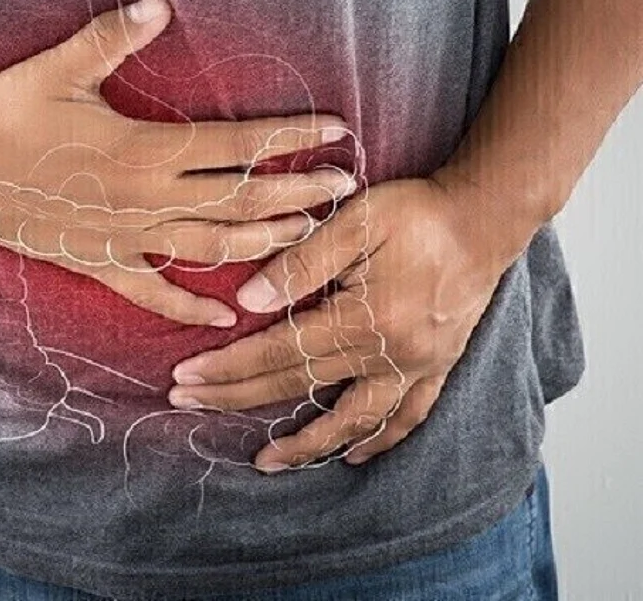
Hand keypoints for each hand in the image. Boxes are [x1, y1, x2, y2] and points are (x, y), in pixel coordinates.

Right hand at [0, 0, 357, 327]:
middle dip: (297, 195)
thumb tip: (159, 5)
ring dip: (263, 242)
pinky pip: (154, 291)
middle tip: (345, 189)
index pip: (235, 146)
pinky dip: (191, 305)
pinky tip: (225, 316)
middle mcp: (143, 199)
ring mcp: (124, 237)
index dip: (289, 138)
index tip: (335, 131)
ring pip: (210, 247)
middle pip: (239, 200)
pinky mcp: (98, 261)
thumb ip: (111, 39)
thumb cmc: (1, 116)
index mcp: (142, 149)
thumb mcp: (55, 69)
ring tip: (309, 237)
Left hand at [164, 175, 524, 469]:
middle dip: (238, 397)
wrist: (488, 216)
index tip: (186, 378)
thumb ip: (300, 263)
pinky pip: (406, 418)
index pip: (278, 352)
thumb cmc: (419, 211)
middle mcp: (391, 354)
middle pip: (301, 386)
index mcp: (365, 318)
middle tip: (189, 405)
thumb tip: (247, 301)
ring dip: (308, 445)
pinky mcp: (438, 367)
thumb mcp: (356, 220)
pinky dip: (377, 440)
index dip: (228, 367)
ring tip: (267, 462)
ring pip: (354, 421)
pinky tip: (351, 454)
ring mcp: (418, 367)